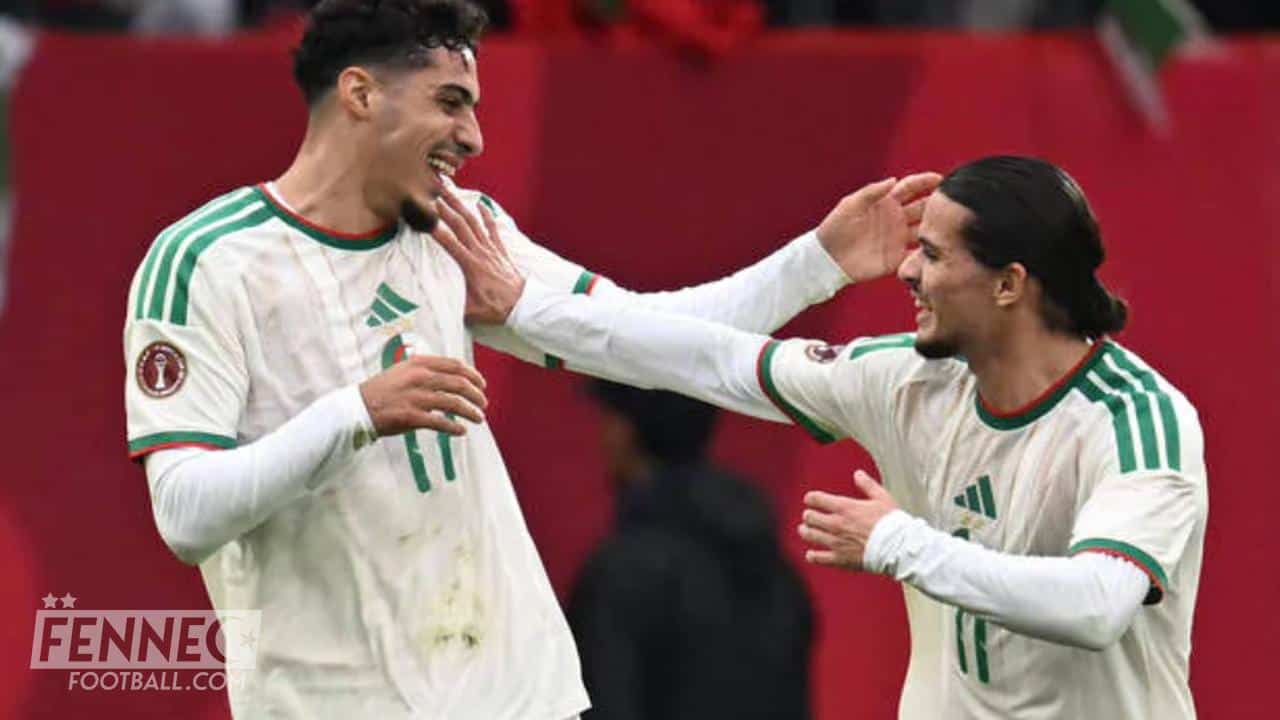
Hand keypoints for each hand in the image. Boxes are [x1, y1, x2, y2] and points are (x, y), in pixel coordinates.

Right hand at [359, 355, 487, 436]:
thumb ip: (426, 371)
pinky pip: (440, 422)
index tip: (482, 384)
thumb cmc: (383, 390)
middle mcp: (419, 377)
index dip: (473, 375)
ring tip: (478, 418)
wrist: (358, 408)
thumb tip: (453, 377)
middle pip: (459, 384)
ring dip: (470, 412)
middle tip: (483, 404)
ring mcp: (415, 397)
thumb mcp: (403, 371)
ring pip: (454, 403)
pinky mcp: (411, 416)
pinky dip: (454, 428)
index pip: (455, 365)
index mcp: (419, 363)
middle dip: (476, 395)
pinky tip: (461, 431)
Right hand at [431, 190, 526, 324]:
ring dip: (461, 205)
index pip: (449, 242)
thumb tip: (431, 305)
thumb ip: (452, 304)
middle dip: (445, 207)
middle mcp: (480, 252)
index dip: (435, 229)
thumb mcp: (470, 311)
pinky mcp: (500, 250)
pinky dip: (486, 216)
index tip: (422, 217)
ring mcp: (491, 249)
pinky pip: (493, 229)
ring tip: (449, 191)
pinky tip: (480, 205)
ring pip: (474, 222)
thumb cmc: (496, 308)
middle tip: (431, 192)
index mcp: (470, 265)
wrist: (522, 305)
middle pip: (460, 224)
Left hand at [797, 470, 900, 569]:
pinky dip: (813, 556)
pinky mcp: (840, 558)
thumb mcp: (882, 498)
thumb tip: (858, 474)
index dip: (811, 498)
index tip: (811, 499)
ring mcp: (836, 542)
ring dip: (805, 531)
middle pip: (810, 517)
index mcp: (845, 508)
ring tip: (805, 530)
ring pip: (810, 535)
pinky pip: (819, 558)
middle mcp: (836, 524)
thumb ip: (868, 485)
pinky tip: (811, 554)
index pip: (816, 499)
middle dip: (808, 515)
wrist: (897, 547)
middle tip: (809, 516)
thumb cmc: (892, 523)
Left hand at [816, 172, 940, 283]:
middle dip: (937, 203)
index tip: (940, 179)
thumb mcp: (850, 205)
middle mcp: (896, 219)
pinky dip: (928, 252)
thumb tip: (893, 180)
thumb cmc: (835, 228)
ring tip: (949, 225)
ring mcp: (898, 238)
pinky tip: (938, 248)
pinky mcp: (896, 258)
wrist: (827, 258)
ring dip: (936, 227)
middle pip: (923, 207)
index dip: (925, 182)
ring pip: (925, 230)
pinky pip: (917, 255)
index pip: (911, 188)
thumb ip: (872, 192)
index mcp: (886, 202)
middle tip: (951, 202)